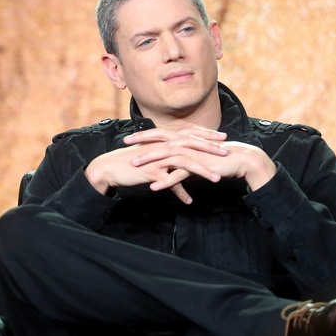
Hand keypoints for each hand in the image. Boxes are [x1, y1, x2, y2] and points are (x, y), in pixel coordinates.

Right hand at [85, 126, 228, 203]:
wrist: (109, 168)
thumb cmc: (129, 163)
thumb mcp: (150, 160)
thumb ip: (165, 164)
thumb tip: (177, 176)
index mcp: (162, 140)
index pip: (187, 133)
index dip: (204, 135)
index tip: (221, 138)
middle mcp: (161, 146)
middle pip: (190, 144)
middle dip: (210, 149)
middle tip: (227, 153)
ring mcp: (156, 158)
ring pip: (184, 161)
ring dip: (202, 170)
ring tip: (217, 179)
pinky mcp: (151, 171)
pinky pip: (169, 181)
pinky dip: (180, 191)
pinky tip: (188, 201)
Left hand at [130, 135, 276, 192]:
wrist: (239, 160)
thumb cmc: (216, 158)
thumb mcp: (195, 155)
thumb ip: (181, 157)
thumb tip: (170, 162)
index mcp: (184, 139)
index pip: (160, 133)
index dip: (144, 134)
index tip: (128, 137)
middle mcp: (186, 143)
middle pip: (160, 139)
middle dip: (141, 141)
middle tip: (124, 143)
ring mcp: (191, 153)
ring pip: (166, 155)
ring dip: (149, 160)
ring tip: (134, 165)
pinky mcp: (198, 166)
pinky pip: (179, 174)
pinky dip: (166, 180)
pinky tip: (154, 187)